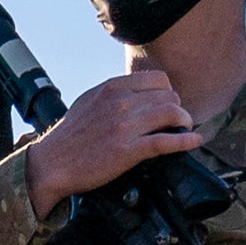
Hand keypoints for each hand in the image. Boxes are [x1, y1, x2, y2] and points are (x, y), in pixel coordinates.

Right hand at [24, 68, 202, 212]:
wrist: (51, 164)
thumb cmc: (69, 137)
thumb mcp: (89, 101)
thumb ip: (114, 94)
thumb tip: (136, 93)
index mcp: (112, 87)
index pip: (158, 80)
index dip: (168, 93)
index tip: (168, 105)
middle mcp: (121, 102)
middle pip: (169, 96)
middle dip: (178, 109)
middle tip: (178, 121)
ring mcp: (125, 126)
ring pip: (172, 113)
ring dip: (184, 122)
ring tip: (184, 130)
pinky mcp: (128, 151)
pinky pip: (166, 141)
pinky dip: (185, 141)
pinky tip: (194, 141)